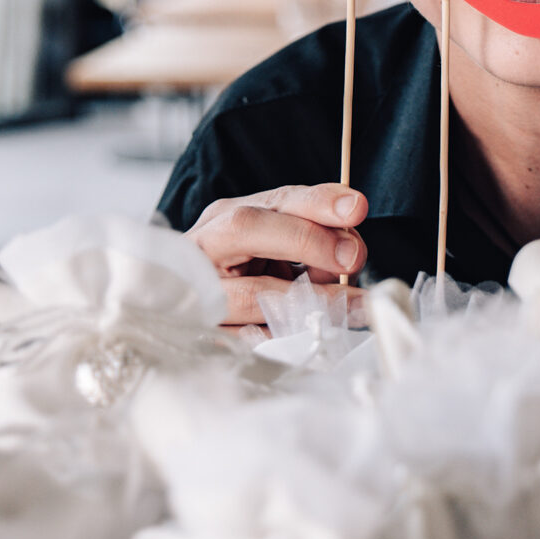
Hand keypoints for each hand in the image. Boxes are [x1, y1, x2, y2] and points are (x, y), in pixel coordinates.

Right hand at [187, 184, 368, 326]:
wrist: (181, 319)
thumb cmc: (243, 278)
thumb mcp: (276, 251)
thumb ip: (312, 241)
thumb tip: (351, 249)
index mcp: (225, 219)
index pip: (272, 200)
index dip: (316, 202)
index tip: (356, 208)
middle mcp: (204, 247)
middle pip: (247, 228)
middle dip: (307, 239)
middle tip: (353, 256)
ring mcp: (195, 291)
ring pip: (251, 293)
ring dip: (313, 301)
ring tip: (358, 306)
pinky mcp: (200, 334)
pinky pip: (247, 338)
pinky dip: (288, 336)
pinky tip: (315, 335)